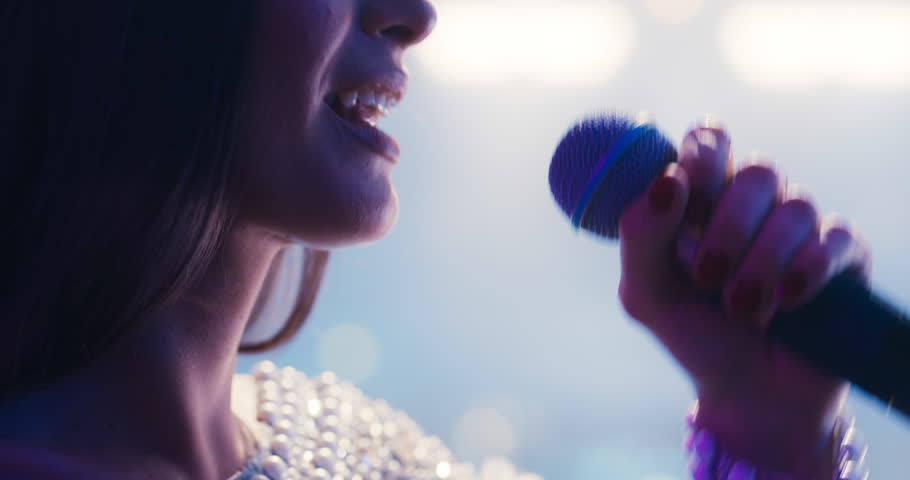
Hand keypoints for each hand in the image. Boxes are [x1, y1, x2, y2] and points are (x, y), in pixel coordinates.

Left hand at [617, 123, 870, 477]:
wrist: (746, 394)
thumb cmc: (693, 335)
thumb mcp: (646, 294)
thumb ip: (640, 235)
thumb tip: (666, 181)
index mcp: (704, 199)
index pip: (709, 140)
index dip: (703, 153)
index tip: (686, 188)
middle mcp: (754, 204)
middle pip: (757, 170)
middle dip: (727, 226)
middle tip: (706, 275)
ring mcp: (800, 226)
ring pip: (795, 206)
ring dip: (760, 262)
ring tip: (742, 308)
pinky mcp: (843, 256)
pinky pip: (835, 238)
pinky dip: (806, 269)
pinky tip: (788, 302)